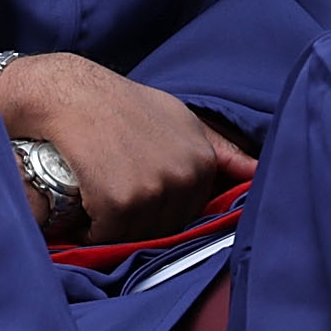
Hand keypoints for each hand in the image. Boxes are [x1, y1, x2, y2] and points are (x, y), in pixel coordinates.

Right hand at [0, 53, 256, 244]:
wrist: (72, 92)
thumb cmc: (123, 105)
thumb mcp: (180, 119)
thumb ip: (218, 148)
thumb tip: (257, 171)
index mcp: (202, 160)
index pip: (187, 212)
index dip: (158, 207)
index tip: (134, 187)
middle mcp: (185, 176)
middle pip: (163, 228)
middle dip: (136, 219)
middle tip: (111, 190)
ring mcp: (154, 189)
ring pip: (135, 235)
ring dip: (112, 227)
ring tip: (97, 197)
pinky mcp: (121, 201)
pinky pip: (108, 237)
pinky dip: (90, 230)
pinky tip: (83, 206)